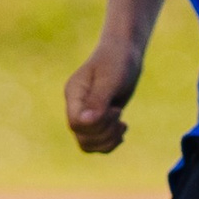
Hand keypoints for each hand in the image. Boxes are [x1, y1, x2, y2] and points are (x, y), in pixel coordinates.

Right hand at [64, 39, 143, 153]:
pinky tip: (122, 128)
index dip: (97, 124)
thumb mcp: (110, 79)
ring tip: (122, 124)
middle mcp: (77, 107)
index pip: (75, 124)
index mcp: (74, 95)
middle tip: (119, 113)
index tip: (115, 109)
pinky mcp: (98, 119)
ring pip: (88, 144)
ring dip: (108, 140)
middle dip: (106, 132)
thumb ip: (98, 100)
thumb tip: (86, 122)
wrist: (124, 53)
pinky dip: (111, 142)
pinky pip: (97, 143)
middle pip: (82, 137)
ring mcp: (86, 114)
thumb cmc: (117, 61)